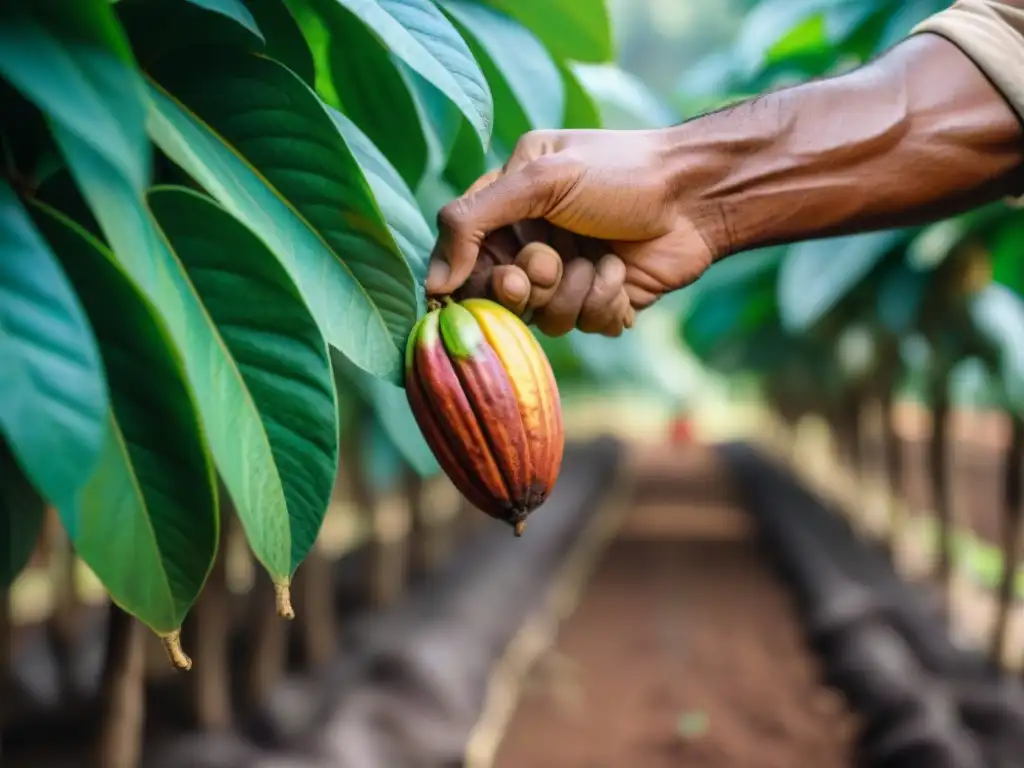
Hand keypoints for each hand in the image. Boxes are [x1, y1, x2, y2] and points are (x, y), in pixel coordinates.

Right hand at [424, 128, 719, 336]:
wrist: (697, 195)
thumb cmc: (619, 173)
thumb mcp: (538, 177)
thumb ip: (472, 221)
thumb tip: (432, 284)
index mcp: (508, 205)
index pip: (461, 258)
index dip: (470, 280)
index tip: (497, 278)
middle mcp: (533, 242)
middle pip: (499, 298)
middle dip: (526, 286)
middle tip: (550, 265)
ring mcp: (568, 275)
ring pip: (543, 319)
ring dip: (573, 292)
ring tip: (600, 259)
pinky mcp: (601, 302)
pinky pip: (584, 327)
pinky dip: (604, 302)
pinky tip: (622, 272)